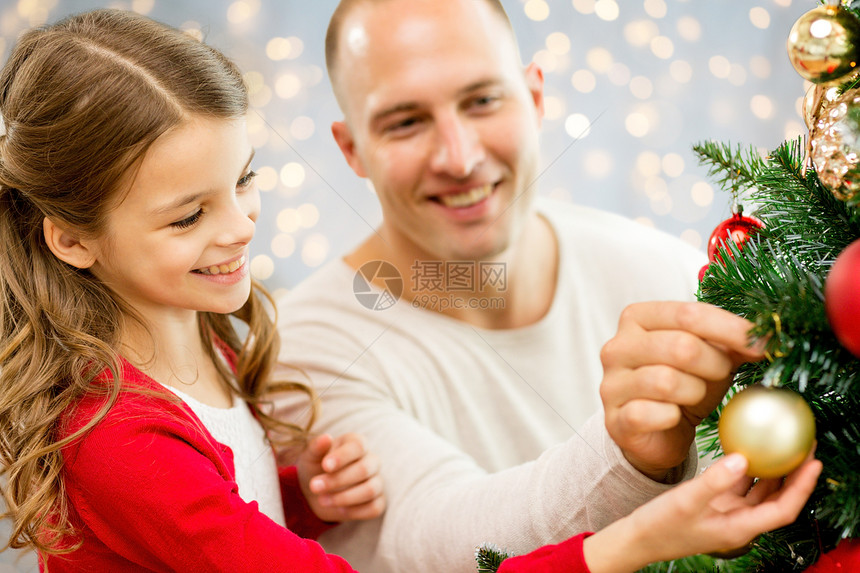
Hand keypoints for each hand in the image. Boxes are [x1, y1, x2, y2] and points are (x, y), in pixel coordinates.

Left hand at [297, 433, 384, 521]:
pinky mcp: (378, 501)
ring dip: (344, 497)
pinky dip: (354, 511)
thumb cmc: (316, 467)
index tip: (325, 466)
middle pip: (364, 469)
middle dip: (337, 480)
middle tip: (314, 486)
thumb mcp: (311, 456)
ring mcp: (377, 481)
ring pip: (370, 490)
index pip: (359, 446)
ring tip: (322, 500)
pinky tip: (338, 510)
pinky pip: (374, 508)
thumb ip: (317, 447)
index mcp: (356, 443)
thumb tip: (326, 438)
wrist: (318, 491)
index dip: (343, 456)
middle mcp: (371, 461)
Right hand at [583, 451, 822, 572]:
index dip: (802, 487)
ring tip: (785, 445)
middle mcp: (739, 522)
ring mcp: (728, 513)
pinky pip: (741, 485)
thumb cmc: (660, 526)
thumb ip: (714, 480)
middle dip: (795, 475)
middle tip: (806, 445)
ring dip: (776, 471)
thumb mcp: (686, 501)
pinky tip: (750, 449)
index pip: (783, 509)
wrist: (638, 538)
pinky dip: (750, 469)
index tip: (813, 462)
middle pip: (778, 499)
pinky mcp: (716, 504)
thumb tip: (742, 458)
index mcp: (739, 528)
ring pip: (762, 492)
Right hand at [600, 301, 764, 480]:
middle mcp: (617, 346)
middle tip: (724, 374)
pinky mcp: (614, 419)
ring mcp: (611, 383)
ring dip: (695, 392)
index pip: (688, 313)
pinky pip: (651, 414)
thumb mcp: (710, 356)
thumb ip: (731, 341)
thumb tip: (766, 336)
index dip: (731, 328)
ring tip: (695, 396)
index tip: (764, 344)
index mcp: (638, 318)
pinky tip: (674, 417)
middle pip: (680, 346)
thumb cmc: (685, 386)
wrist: (658, 432)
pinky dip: (672, 417)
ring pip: (666, 381)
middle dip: (715, 364)